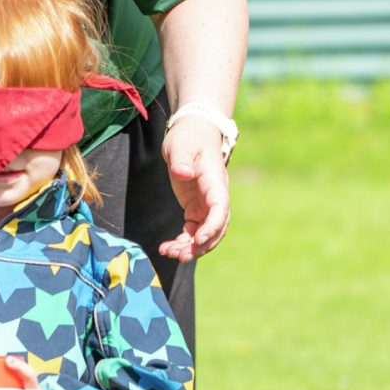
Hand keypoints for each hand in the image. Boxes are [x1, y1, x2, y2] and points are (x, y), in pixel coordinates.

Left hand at [159, 113, 230, 260]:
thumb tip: (183, 173)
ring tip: (170, 253)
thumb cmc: (187, 137)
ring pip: (205, 233)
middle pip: (215, 228)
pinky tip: (168, 247)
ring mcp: (207, 204)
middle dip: (200, 245)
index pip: (220, 209)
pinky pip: (194, 230)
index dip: (212, 227)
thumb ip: (181, 158)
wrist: (192, 133)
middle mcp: (216, 197)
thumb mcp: (180, 144)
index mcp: (215, 182)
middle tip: (179, 255)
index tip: (197, 240)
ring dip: (191, 247)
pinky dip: (184, 241)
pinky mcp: (196, 208)